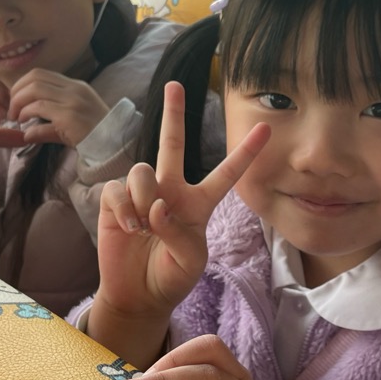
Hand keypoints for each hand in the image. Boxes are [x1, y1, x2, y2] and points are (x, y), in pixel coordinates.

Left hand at [6, 68, 109, 147]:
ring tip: (15, 117)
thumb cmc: (94, 135)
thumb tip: (26, 134)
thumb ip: (48, 125)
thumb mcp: (70, 124)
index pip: (41, 74)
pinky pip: (39, 108)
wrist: (114, 145)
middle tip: (11, 109)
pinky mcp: (69, 115)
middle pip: (35, 77)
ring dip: (19, 103)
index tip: (16, 100)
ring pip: (34, 90)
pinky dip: (26, 114)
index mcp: (75, 86)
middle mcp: (74, 89)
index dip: (22, 84)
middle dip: (16, 92)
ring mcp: (72, 101)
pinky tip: (24, 125)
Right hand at [90, 82, 268, 360]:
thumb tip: (159, 206)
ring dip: (144, 198)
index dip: (245, 153)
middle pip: (173, 144)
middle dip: (173, 114)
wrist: (138, 295)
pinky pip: (117, 188)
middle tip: (175, 84)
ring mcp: (142, 194)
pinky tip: (128, 227)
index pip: (226, 174)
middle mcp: (171, 191)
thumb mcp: (190, 263)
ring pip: (142, 171)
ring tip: (143, 226)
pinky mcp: (114, 201)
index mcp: (199, 204)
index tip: (266, 128)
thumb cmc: (170, 278)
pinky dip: (123, 207)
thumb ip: (179, 234)